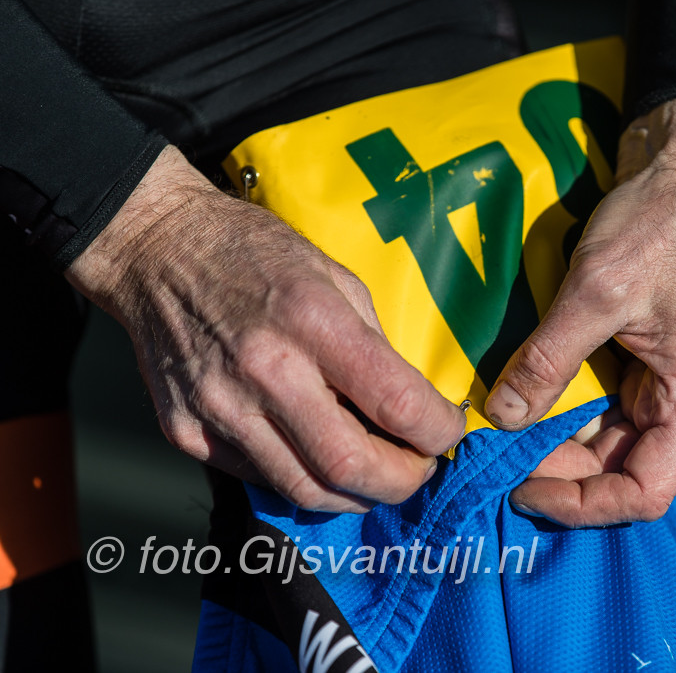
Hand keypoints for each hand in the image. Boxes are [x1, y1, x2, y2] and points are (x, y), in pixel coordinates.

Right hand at [66, 146, 465, 511]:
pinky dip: (302, 478)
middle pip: (351, 467)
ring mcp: (219, 408)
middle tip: (420, 469)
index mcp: (313, 321)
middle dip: (403, 482)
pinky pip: (260, 478)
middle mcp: (265, 371)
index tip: (448, 433)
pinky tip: (318, 458)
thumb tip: (411, 402)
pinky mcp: (186, 431)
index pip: (396, 403)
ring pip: (305, 490)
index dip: (438, 432)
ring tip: (378, 476)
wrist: (157, 251)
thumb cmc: (256, 254)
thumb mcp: (335, 275)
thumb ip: (374, 343)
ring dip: (357, 495)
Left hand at [486, 92, 675, 526]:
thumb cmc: (658, 225)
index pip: (645, 491)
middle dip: (554, 469)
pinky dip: (559, 405)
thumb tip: (501, 418)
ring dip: (551, 439)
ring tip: (495, 431)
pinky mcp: (640, 359)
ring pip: (602, 438)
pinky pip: (598, 401)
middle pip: (618, 469)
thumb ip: (549, 360)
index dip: (582, 504)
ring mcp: (662, 381)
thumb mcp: (597, 292)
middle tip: (489, 455)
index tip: (521, 490)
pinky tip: (519, 397)